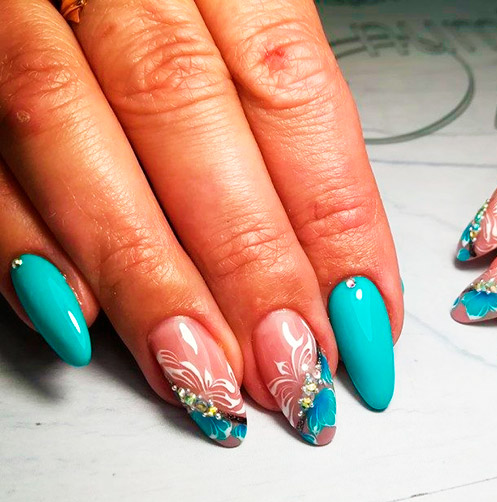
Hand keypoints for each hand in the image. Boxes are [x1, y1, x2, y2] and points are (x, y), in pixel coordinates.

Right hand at [0, 0, 402, 445]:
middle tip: (291, 367)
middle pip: (189, 116)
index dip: (336, 216)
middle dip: (247, 262)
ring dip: (144, 274)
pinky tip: (78, 319)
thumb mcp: (242, 37)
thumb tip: (338, 268)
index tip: (366, 317)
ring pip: (70, 131)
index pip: (294, 91)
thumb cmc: (163, 9)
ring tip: (202, 373)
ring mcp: (17, 7)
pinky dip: (22, 238)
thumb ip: (281, 134)